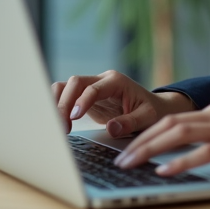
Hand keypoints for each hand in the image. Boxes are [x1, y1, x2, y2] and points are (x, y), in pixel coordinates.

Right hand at [52, 70, 195, 135]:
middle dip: (64, 103)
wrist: (152, 107)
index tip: (74, 117)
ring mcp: (92, 87)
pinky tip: (57, 121)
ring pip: (66, 86)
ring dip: (57, 103)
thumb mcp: (147, 118)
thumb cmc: (151, 111)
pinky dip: (58, 106)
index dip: (82, 101)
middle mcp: (101, 80)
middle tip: (61, 126)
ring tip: (57, 125)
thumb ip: (130, 122)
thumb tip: (111, 128)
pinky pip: (66, 96)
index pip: (93, 88)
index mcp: (116, 82)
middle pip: (75, 82)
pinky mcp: (85, 97)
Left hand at [114, 100, 209, 175]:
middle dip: (141, 141)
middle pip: (170, 123)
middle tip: (120, 158)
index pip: (173, 118)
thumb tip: (189, 145)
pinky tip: (165, 170)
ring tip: (132, 163)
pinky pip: (204, 152)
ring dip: (151, 149)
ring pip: (180, 134)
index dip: (147, 132)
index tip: (128, 147)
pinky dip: (181, 162)